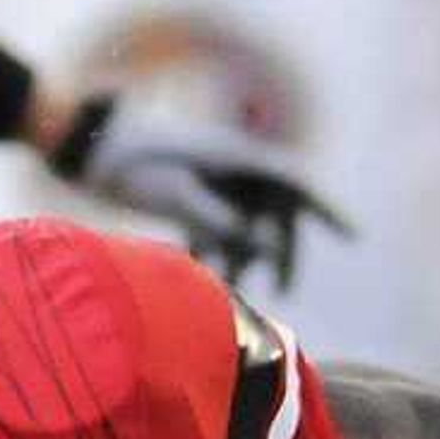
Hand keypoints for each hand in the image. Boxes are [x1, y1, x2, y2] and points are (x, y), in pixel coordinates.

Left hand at [52, 96, 350, 292]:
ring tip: (237, 297)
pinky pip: (214, 224)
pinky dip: (211, 251)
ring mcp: (213, 178)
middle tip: (283, 290)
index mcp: (238, 158)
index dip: (327, 211)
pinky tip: (200, 280)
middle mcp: (233, 167)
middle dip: (279, 250)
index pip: (296, 184)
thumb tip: (263, 250)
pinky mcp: (189, 190)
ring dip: (242, 257)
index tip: (352, 237)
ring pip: (243, 222)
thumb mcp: (176, 196)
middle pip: (273, 210)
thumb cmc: (131, 163)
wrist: (87, 142)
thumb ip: (222, 222)